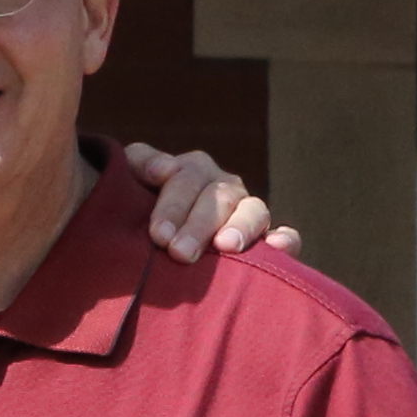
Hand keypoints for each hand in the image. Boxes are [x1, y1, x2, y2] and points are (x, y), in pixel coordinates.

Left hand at [110, 141, 291, 265]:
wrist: (154, 238)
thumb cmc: (135, 208)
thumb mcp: (131, 181)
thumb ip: (139, 164)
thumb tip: (162, 169)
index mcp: (193, 171)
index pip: (187, 178)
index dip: (173, 204)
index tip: (158, 234)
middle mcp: (224, 188)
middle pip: (219, 197)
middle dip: (199, 224)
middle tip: (179, 252)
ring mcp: (247, 212)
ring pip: (254, 211)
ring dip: (241, 228)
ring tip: (225, 246)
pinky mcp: (265, 239)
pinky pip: (284, 236)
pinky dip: (286, 240)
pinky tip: (278, 246)